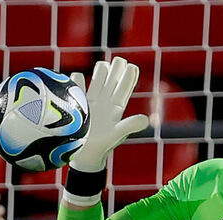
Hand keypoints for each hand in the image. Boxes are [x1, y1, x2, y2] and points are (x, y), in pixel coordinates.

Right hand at [68, 56, 149, 172]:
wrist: (84, 155)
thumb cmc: (103, 146)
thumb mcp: (117, 135)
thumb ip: (130, 126)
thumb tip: (145, 120)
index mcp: (116, 108)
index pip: (124, 89)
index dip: (129, 78)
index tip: (132, 67)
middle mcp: (105, 103)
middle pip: (112, 81)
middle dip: (116, 70)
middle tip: (120, 60)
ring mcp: (91, 103)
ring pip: (97, 81)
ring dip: (101, 72)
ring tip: (104, 65)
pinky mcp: (77, 105)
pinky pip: (77, 87)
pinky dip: (76, 81)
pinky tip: (77, 76)